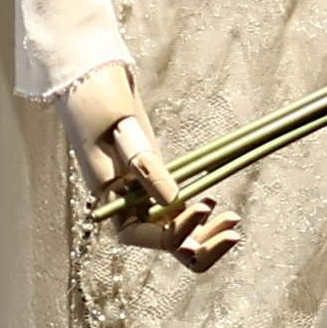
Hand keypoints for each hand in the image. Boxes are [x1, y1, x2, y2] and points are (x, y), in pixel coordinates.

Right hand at [60, 77, 237, 269]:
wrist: (92, 81)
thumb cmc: (96, 103)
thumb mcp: (122, 134)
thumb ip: (145, 168)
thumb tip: (175, 200)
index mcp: (111, 201)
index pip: (143, 235)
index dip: (175, 231)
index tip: (204, 205)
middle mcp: (127, 207)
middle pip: (165, 244)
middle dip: (200, 246)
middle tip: (233, 233)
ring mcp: (144, 198)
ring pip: (176, 235)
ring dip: (206, 236)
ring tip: (234, 221)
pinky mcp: (157, 183)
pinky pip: (180, 213)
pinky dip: (202, 218)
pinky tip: (218, 206)